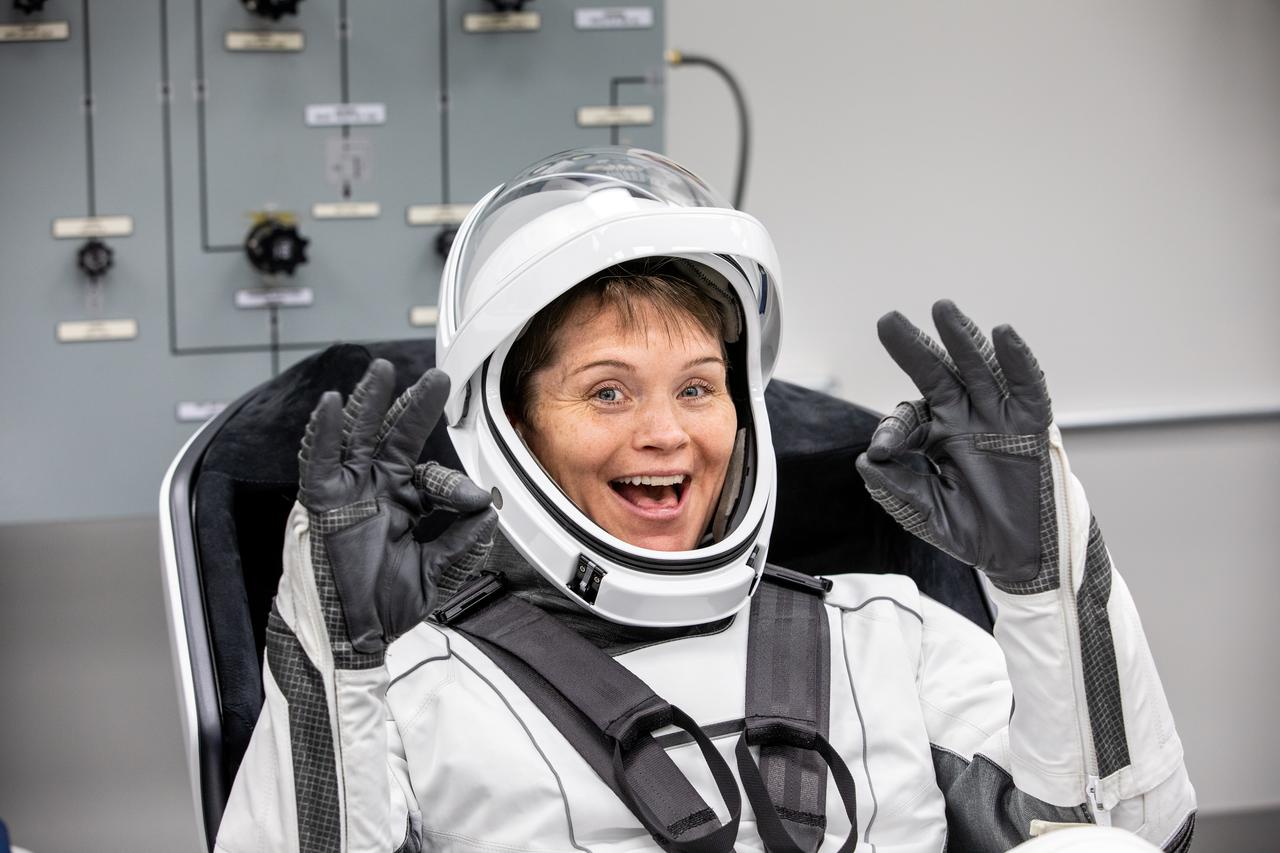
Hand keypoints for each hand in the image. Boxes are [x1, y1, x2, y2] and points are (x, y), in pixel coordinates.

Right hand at [298, 359, 497, 654]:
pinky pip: (318, 460)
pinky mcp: (321, 502)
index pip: (433, 476)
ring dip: (370, 402)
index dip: (456, 484)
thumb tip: (490, 513)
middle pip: (396, 436)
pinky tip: (330, 404)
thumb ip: (463, 545)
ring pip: (358, 436)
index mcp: (403, 503)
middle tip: (438, 378)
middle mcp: (375, 489)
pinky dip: (322, 432)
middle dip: (416, 407)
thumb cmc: (382, 608)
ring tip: (382, 371)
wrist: (348, 637)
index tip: (476, 499)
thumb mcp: (435, 575)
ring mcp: (348, 492)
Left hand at [855, 300, 1056, 590]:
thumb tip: (864, 462)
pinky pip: (1026, 386)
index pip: (909, 418)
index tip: (881, 450)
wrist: (1021, 555)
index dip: (893, 429)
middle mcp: (965, 417)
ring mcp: (998, 417)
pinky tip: (1002, 333)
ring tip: (941, 309)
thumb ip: (898, 489)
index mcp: (936, 436)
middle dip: (913, 347)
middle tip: (887, 320)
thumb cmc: (974, 531)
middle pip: (937, 373)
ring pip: (978, 368)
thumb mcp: (929, 513)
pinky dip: (1017, 359)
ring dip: (961, 338)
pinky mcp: (1031, 425)